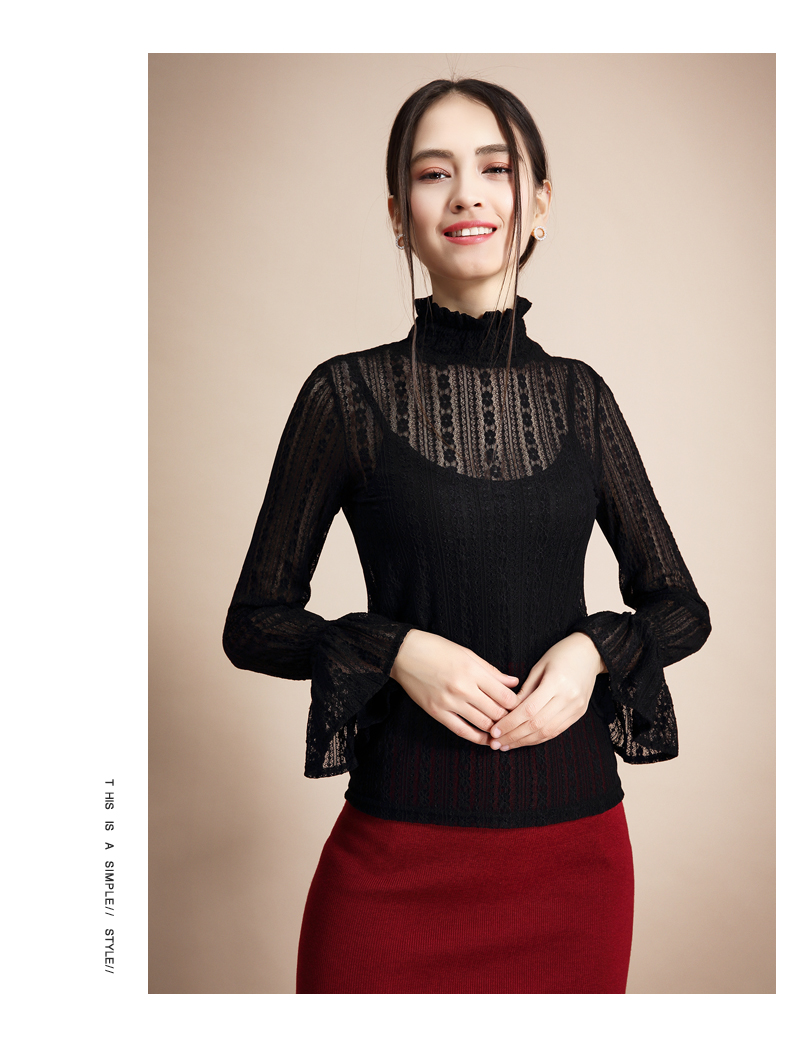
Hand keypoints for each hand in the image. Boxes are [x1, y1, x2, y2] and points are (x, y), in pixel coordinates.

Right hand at [390, 629, 519, 745]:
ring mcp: (449, 702)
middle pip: (496, 712)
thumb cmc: (436, 649)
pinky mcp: (437, 712)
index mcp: (472, 671)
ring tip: (503, 729)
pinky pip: (461, 731)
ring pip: (482, 723)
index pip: (504, 696)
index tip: (520, 706)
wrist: (403, 654)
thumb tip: (513, 682)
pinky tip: (486, 739)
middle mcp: (462, 688)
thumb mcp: (467, 654)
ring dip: (495, 729)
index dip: (516, 704)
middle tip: (514, 720)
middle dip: (508, 718)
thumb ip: (491, 671)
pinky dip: (477, 738)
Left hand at [488, 633, 605, 750]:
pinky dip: (539, 738)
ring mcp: (576, 707)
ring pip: (547, 732)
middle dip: (514, 736)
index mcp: (556, 682)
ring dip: (524, 741)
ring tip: (506, 745)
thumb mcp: (539, 667)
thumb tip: (508, 712)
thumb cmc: (561, 654)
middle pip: (536, 724)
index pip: (529, 710)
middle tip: (495, 743)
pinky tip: (524, 740)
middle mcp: (568, 697)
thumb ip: (525, 690)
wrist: (590, 653)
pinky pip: (557, 731)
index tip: (494, 730)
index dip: (510, 723)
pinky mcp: (579, 713)